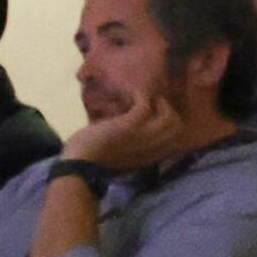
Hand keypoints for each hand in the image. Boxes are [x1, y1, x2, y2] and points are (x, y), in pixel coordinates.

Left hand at [58, 95, 190, 174]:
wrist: (79, 164)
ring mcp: (141, 137)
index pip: (174, 142)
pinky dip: (142, 95)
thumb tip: (131, 128)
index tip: (159, 115)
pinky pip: (146, 106)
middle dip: (170, 112)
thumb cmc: (92, 159)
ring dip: (161, 103)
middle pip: (177, 128)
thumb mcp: (118, 156)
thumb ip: (131, 145)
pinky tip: (135, 92)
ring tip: (148, 97)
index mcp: (148, 157)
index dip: (170, 126)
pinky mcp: (129, 126)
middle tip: (156, 103)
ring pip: (169, 118)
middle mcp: (151, 148)